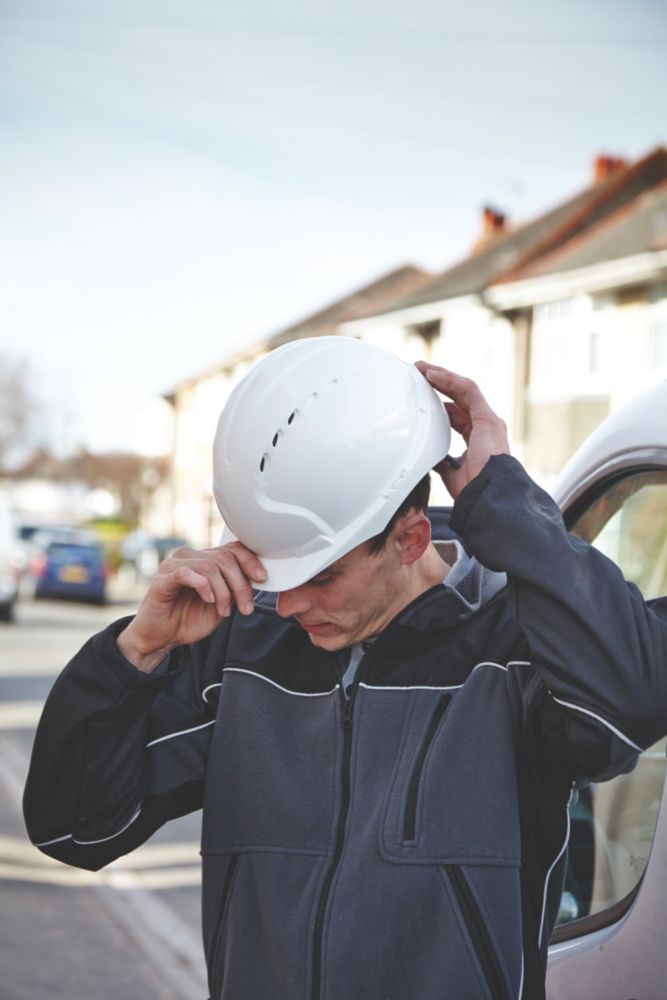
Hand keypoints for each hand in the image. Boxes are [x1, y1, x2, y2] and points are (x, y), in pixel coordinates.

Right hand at [117, 542, 265, 671]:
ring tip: (223, 611)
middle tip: (245, 607)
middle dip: (240, 583)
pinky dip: (203, 586)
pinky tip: (208, 600)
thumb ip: (234, 590)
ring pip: (209, 566)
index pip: (231, 548)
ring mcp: (174, 565)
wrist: (160, 638)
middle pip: (224, 557)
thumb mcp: (220, 605)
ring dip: (223, 591)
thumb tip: (254, 579)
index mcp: (204, 560)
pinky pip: (186, 573)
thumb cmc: (187, 620)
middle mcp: (189, 557)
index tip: (262, 578)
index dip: (250, 560)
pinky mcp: (162, 578)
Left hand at [415, 362, 509, 499]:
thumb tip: (429, 455)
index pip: (456, 414)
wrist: (487, 493)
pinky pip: (467, 390)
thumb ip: (442, 459)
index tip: (420, 398)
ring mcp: (487, 420)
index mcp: (477, 438)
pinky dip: (449, 380)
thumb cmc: (472, 488)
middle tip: (418, 374)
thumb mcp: (450, 471)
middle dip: (438, 384)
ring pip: (463, 389)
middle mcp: (484, 426)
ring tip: (422, 368)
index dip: (438, 404)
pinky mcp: (487, 417)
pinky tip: (432, 374)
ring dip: (442, 376)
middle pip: (459, 398)